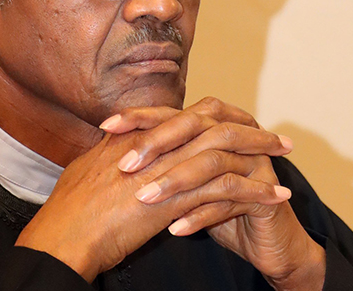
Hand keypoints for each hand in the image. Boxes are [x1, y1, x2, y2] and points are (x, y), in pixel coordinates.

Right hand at [14, 102, 290, 281]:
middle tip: (275, 137)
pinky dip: (258, 192)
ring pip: (227, 151)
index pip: (187, 117)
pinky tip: (278, 198)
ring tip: (286, 160)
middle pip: (213, 125)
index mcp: (136, 135)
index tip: (240, 124)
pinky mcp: (178, 197)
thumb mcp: (88, 169)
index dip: (216, 119)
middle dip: (249, 130)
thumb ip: (108, 153)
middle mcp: (156, 145)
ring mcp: (169, 168)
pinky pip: (229, 189)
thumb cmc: (70, 211)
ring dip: (262, 155)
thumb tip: (114, 142)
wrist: (66, 235)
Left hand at [101, 98, 325, 290]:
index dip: (141, 116)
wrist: (265, 243)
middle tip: (124, 164)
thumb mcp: (183, 181)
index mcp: (214, 126)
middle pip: (195, 126)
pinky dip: (200, 215)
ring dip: (176, 181)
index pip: (174, 112)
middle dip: (157, 143)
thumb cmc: (216, 208)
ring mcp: (255, 162)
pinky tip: (175, 229)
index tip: (106, 125)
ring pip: (212, 161)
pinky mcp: (267, 193)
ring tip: (144, 198)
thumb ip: (158, 159)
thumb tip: (110, 143)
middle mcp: (236, 136)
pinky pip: (231, 199)